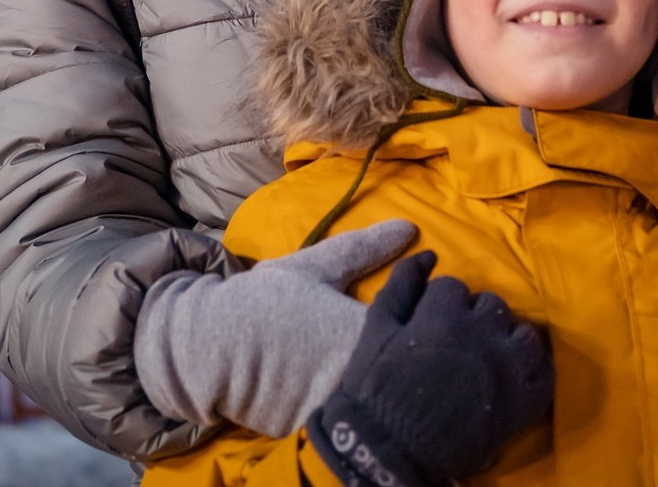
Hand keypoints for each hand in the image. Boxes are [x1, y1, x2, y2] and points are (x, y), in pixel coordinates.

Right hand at [133, 219, 418, 436]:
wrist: (208, 351)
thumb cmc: (264, 302)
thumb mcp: (315, 267)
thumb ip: (365, 249)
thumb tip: (411, 228)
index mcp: (361, 335)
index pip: (422, 332)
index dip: (440, 321)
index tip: (449, 310)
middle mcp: (356, 377)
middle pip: (412, 371)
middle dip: (427, 356)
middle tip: (438, 341)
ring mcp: (340, 409)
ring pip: (390, 399)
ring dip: (404, 384)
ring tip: (411, 367)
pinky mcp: (322, 430)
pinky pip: (363, 419)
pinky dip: (374, 407)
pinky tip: (381, 394)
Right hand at [307, 251, 552, 486]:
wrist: (388, 452)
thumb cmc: (376, 390)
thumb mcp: (376, 329)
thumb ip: (401, 285)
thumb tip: (428, 255)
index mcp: (445, 313)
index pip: (454, 288)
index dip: (440, 307)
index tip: (432, 328)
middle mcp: (483, 332)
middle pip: (493, 306)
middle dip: (476, 319)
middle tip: (458, 347)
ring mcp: (509, 367)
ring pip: (524, 334)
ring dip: (508, 341)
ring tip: (489, 360)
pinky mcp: (526, 400)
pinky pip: (544, 372)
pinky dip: (532, 371)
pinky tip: (514, 378)